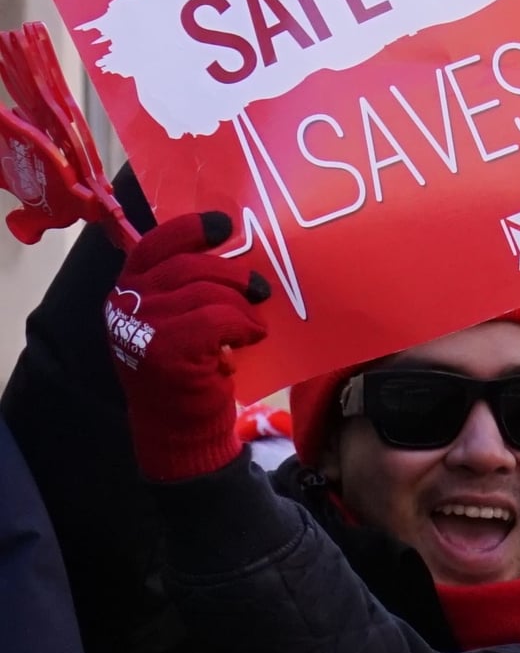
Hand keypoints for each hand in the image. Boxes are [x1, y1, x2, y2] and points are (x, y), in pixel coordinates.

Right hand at [110, 212, 272, 482]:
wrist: (178, 426)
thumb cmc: (186, 369)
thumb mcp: (177, 321)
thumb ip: (186, 288)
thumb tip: (228, 253)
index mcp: (127, 289)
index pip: (155, 245)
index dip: (191, 229)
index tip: (223, 225)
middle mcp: (126, 303)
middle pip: (189, 265)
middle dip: (232, 274)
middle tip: (259, 289)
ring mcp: (141, 326)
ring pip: (208, 292)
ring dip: (242, 306)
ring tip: (252, 324)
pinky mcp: (166, 349)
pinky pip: (218, 319)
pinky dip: (242, 325)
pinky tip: (248, 338)